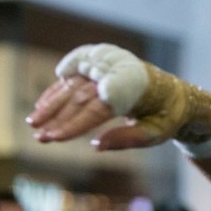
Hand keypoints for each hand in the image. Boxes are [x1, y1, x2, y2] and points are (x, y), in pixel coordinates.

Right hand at [27, 44, 166, 149]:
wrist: (175, 95)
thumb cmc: (166, 116)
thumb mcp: (155, 133)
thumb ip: (127, 139)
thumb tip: (96, 146)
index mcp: (133, 91)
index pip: (96, 109)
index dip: (74, 124)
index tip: (55, 138)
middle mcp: (117, 74)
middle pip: (80, 96)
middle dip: (57, 117)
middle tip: (40, 136)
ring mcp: (107, 67)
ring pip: (72, 85)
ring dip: (51, 104)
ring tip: (35, 123)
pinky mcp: (100, 64)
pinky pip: (73, 76)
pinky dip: (57, 90)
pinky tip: (42, 104)